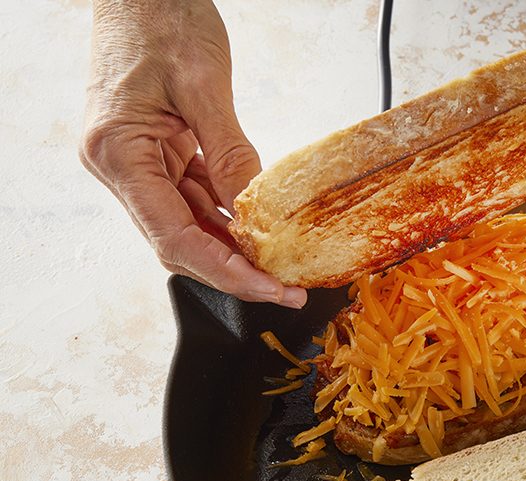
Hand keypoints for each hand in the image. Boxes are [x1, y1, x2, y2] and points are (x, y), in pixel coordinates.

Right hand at [80, 0, 305, 307]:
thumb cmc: (159, 17)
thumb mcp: (203, 86)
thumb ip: (230, 154)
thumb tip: (255, 214)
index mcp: (118, 153)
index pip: (173, 237)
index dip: (225, 271)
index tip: (269, 288)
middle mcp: (120, 165)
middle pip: (180, 241)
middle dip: (235, 269)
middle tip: (287, 288)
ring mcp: (137, 160)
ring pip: (190, 224)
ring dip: (235, 248)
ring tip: (283, 267)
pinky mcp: (158, 151)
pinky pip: (195, 196)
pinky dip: (228, 216)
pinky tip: (262, 232)